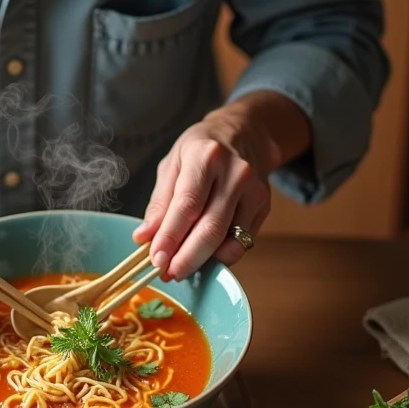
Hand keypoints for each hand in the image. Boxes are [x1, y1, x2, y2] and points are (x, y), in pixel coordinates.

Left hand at [132, 105, 277, 280]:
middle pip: (210, 229)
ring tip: (180, 268)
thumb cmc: (201, 149)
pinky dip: (220, 256)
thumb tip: (144, 237)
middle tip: (167, 274)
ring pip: (228, 240)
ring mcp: (254, 191)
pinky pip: (241, 242)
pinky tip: (204, 256)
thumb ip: (159, 202)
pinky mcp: (263, 206)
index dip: (170, 237)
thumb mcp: (172, 164)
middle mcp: (235, 173)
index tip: (155, 259)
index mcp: (206, 156)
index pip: (187, 206)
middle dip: (186, 258)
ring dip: (202, 262)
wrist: (244, 133)